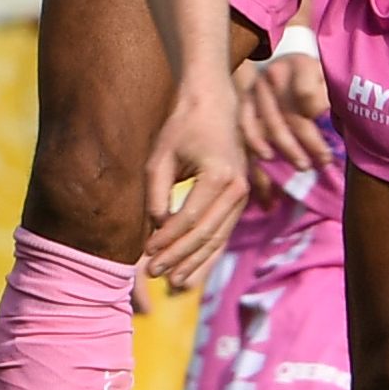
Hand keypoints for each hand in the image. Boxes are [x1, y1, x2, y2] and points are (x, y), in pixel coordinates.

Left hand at [141, 77, 248, 290]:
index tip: (146, 252)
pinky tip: (193, 273)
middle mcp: (236, 188)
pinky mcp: (239, 201)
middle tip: (154, 273)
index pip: (188, 218)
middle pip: (205, 234)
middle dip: (178, 257)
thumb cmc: (183, 128)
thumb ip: (157, 193)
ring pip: (217, 239)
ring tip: (173, 283)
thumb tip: (157, 228)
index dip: (166, 239)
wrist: (215, 107)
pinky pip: (224, 234)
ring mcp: (242, 196)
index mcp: (218, 175)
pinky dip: (208, 256)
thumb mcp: (161, 156)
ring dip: (194, 263)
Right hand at [237, 47, 334, 177]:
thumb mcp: (326, 77)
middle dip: (310, 141)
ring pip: (271, 125)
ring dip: (288, 149)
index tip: (330, 126)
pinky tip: (268, 159)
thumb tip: (330, 119)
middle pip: (291, 113)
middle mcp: (274, 74)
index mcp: (299, 64)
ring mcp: (256, 90)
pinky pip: (246, 128)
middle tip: (324, 160)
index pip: (307, 92)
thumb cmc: (312, 78)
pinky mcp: (243, 103)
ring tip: (304, 166)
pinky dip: (256, 145)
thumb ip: (329, 95)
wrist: (283, 68)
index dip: (318, 110)